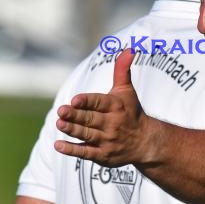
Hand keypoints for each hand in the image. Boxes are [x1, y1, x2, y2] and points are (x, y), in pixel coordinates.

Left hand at [54, 50, 149, 166]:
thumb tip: (129, 48)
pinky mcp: (102, 155)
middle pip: (90, 119)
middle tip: (61, 111)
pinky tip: (59, 145)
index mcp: (116, 106)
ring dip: (72, 130)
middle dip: (76, 116)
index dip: (87, 101)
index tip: (75, 100)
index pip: (100, 103)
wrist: (145, 141)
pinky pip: (86, 153)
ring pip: (87, 135)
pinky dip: (72, 150)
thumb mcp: (127, 90)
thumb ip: (122, 69)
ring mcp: (107, 140)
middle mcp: (112, 124)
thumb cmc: (131, 111)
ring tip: (59, 123)